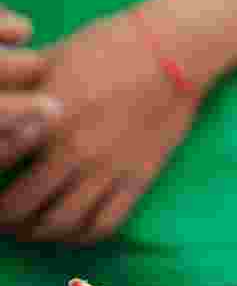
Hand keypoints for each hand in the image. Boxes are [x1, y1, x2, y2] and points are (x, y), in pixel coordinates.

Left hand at [0, 13, 200, 244]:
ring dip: (38, 233)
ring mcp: (108, 171)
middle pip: (24, 204)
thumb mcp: (51, 62)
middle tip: (0, 219)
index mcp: (45, 119)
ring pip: (63, 223)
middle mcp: (73, 152)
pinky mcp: (137, 180)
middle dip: (5, 218)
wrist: (170, 57)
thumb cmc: (108, 48)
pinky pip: (105, 223)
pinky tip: (71, 233)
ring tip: (28, 231)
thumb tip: (3, 115)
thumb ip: (23, 94)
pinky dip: (82, 237)